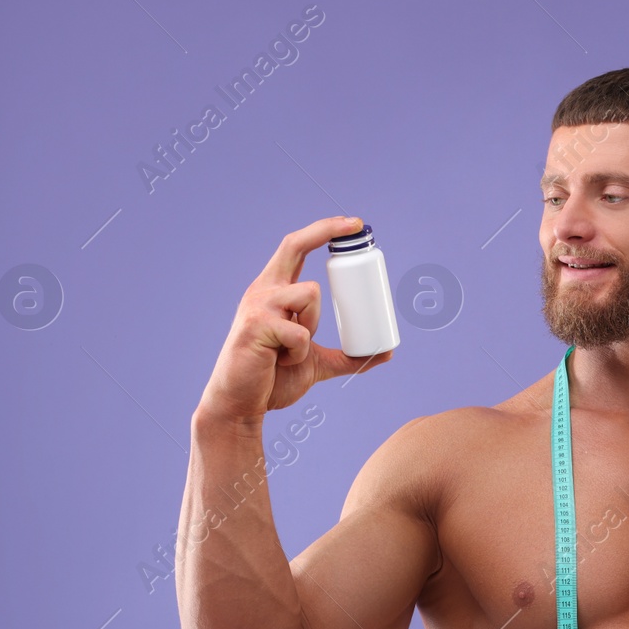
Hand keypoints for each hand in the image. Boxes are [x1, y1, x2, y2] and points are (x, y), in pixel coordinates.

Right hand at [197, 216, 392, 425]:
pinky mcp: (255, 326)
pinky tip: (280, 361)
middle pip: (294, 245)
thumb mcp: (317, 363)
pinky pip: (300, 333)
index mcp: (274, 291)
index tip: (352, 223)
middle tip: (356, 226)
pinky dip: (300, 352)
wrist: (241, 404)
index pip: (296, 248)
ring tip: (292, 349)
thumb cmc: (272, 380)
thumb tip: (387, 352)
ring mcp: (257, 306)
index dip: (323, 230)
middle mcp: (263, 291)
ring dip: (313, 324)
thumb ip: (347, 356)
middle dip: (325, 229)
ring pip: (310, 294)